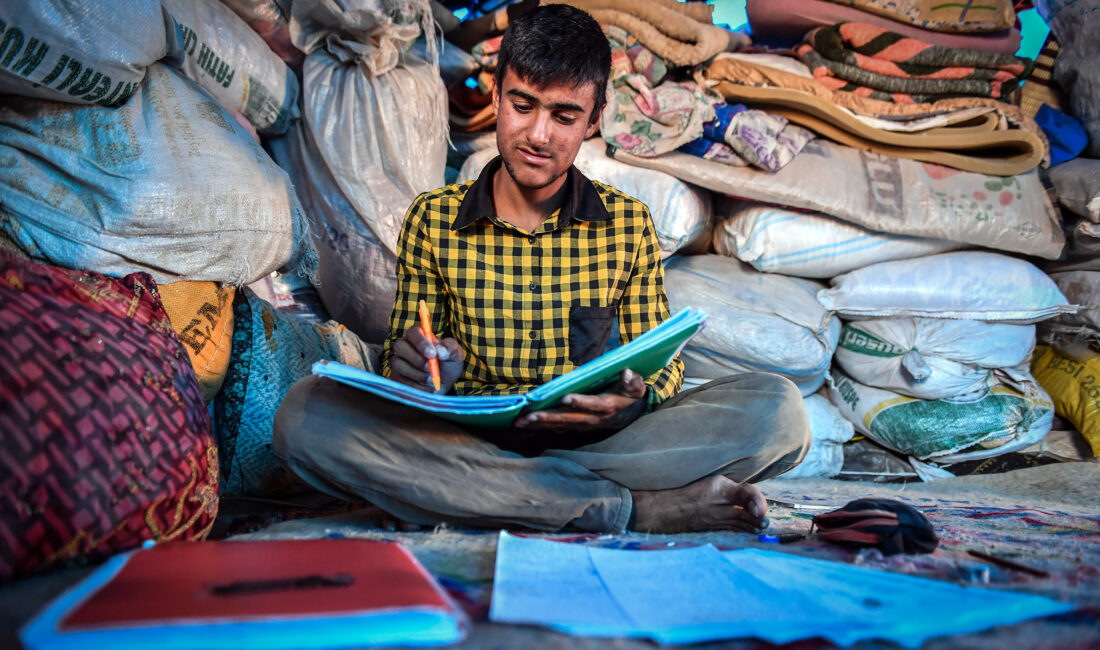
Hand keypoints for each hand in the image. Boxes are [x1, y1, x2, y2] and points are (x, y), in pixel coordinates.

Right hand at [390, 325, 463, 392]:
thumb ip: (450, 348)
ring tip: (431, 379)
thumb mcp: (455, 355)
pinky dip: (416, 386)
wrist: (443, 385)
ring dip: (416, 374)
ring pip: (398, 364)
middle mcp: (405, 346)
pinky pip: (400, 380)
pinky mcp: (396, 377)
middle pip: (399, 345)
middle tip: (430, 368)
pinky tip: (428, 388)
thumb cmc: (448, 365)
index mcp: (419, 336)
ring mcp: (398, 361)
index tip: (433, 354)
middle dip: (416, 358)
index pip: (413, 332)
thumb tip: (440, 350)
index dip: (421, 342)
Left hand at [514, 368, 646, 430]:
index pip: (593, 405)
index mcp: (608, 406)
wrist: (629, 414)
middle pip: (570, 419)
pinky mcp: (575, 425)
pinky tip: (524, 422)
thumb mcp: (637, 387)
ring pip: (560, 425)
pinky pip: (557, 426)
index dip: (580, 402)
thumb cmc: (630, 394)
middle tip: (530, 416)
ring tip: (521, 421)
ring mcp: (583, 423)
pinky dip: (541, 424)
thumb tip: (627, 372)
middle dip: (550, 418)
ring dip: (540, 423)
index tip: (565, 398)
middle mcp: (594, 419)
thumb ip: (633, 381)